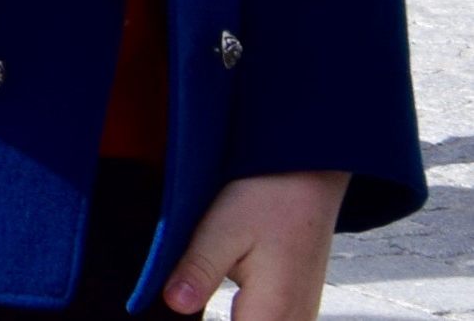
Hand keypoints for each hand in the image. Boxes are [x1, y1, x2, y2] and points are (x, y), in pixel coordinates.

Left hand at [163, 171, 345, 320]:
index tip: (182, 305)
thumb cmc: (266, 198)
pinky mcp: (297, 308)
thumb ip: (199, 270)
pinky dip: (244, 320)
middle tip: (185, 298)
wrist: (310, 176)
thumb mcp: (222, 228)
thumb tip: (174, 305)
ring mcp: (300, 318)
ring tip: (196, 296)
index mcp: (273, 312)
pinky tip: (222, 309)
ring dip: (230, 320)